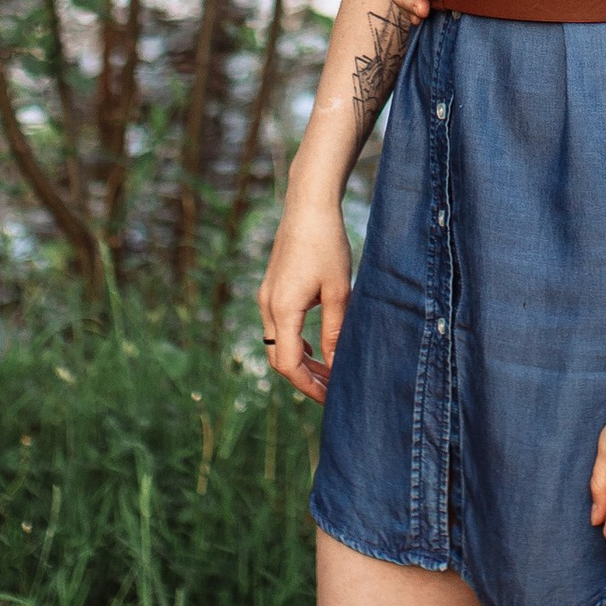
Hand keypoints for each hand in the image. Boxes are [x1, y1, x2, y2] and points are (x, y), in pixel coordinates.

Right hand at [259, 201, 353, 403]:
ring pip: (278, 344)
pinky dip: (296, 343)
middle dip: (304, 379)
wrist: (308, 206)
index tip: (330, 398)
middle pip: (279, 359)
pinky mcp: (272, 288)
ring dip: (301, 362)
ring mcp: (267, 296)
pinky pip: (278, 328)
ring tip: (328, 373)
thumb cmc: (327, 245)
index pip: (289, 364)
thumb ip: (335, 330)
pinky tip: (317, 349)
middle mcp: (268, 306)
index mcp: (282, 309)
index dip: (308, 386)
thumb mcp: (338, 291)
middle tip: (332, 391)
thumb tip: (336, 366)